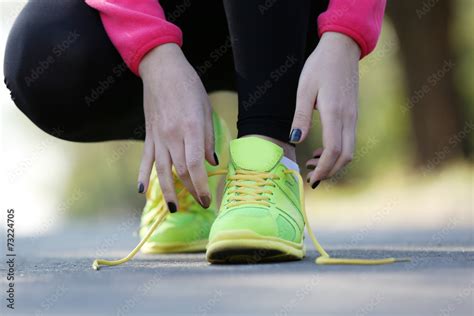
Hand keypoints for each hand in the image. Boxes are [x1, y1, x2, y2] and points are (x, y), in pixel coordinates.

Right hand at [137, 43, 216, 209]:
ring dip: (168, 191)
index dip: (201, 185)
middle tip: (200, 204)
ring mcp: (158, 137)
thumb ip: (209, 138)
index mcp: (190, 128)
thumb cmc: (189, 87)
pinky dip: (143, 176)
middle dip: (191, 190)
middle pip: (181, 170)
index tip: (207, 198)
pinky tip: (143, 191)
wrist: (162, 70)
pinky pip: (146, 159)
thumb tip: (211, 163)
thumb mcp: (206, 109)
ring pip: (162, 170)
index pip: (195, 164)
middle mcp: (172, 136)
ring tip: (173, 208)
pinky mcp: (149, 135)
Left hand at [289, 32, 360, 187]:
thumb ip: (300, 116)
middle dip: (330, 171)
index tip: (312, 178)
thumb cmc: (320, 66)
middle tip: (311, 178)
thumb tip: (295, 141)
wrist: (342, 48)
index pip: (333, 150)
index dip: (324, 168)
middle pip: (346, 156)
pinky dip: (337, 152)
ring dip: (333, 163)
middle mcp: (349, 117)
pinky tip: (321, 150)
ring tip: (312, 164)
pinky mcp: (353, 114)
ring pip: (349, 150)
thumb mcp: (304, 89)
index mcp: (335, 112)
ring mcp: (353, 116)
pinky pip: (349, 141)